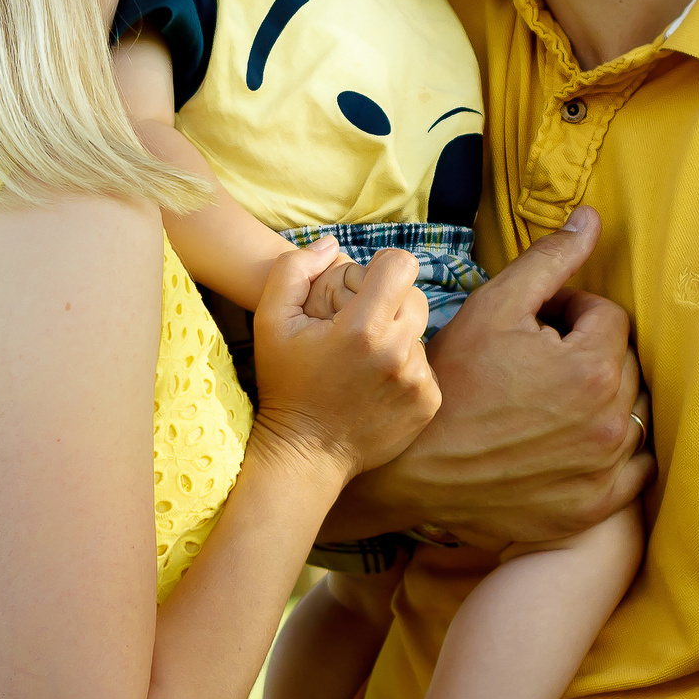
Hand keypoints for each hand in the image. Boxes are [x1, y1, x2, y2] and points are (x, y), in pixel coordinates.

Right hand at [247, 239, 440, 485]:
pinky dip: (403, 368)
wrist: (304, 454)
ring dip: (395, 337)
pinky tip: (374, 384)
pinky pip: (424, 365)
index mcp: (362, 328)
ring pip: (418, 333)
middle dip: (389, 301)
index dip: (381, 267)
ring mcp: (417, 380)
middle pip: (414, 296)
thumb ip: (294, 269)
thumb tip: (333, 244)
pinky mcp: (428, 402)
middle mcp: (398, 353)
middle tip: (359, 323)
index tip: (364, 285)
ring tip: (362, 361)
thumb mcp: (270, 322)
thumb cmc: (285, 385)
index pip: (401, 265)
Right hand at [331, 206, 649, 549]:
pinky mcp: (593, 507)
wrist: (411, 470)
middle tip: (532, 363)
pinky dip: (614, 452)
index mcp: (593, 367)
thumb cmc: (450, 383)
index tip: (530, 329)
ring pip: (630, 413)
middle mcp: (611, 421)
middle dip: (586, 352)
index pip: (607, 316)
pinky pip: (634, 470)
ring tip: (546, 401)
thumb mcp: (493, 306)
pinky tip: (572, 442)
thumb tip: (592, 218)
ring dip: (601, 398)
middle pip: (622, 363)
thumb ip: (550, 260)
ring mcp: (605, 470)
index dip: (567, 312)